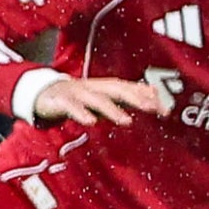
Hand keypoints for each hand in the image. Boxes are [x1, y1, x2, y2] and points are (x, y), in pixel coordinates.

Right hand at [32, 76, 162, 125]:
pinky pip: (72, 106)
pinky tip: (90, 122)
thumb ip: (127, 97)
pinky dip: (81, 113)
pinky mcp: (61, 100)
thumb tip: (154, 94)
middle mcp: (94, 86)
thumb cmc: (79, 97)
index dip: (147, 97)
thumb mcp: (105, 98)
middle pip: (117, 89)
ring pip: (97, 99)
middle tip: (151, 108)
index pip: (130, 88)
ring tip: (126, 120)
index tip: (164, 110)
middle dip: (135, 98)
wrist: (44, 93)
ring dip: (112, 109)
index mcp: (105, 86)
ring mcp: (78, 92)